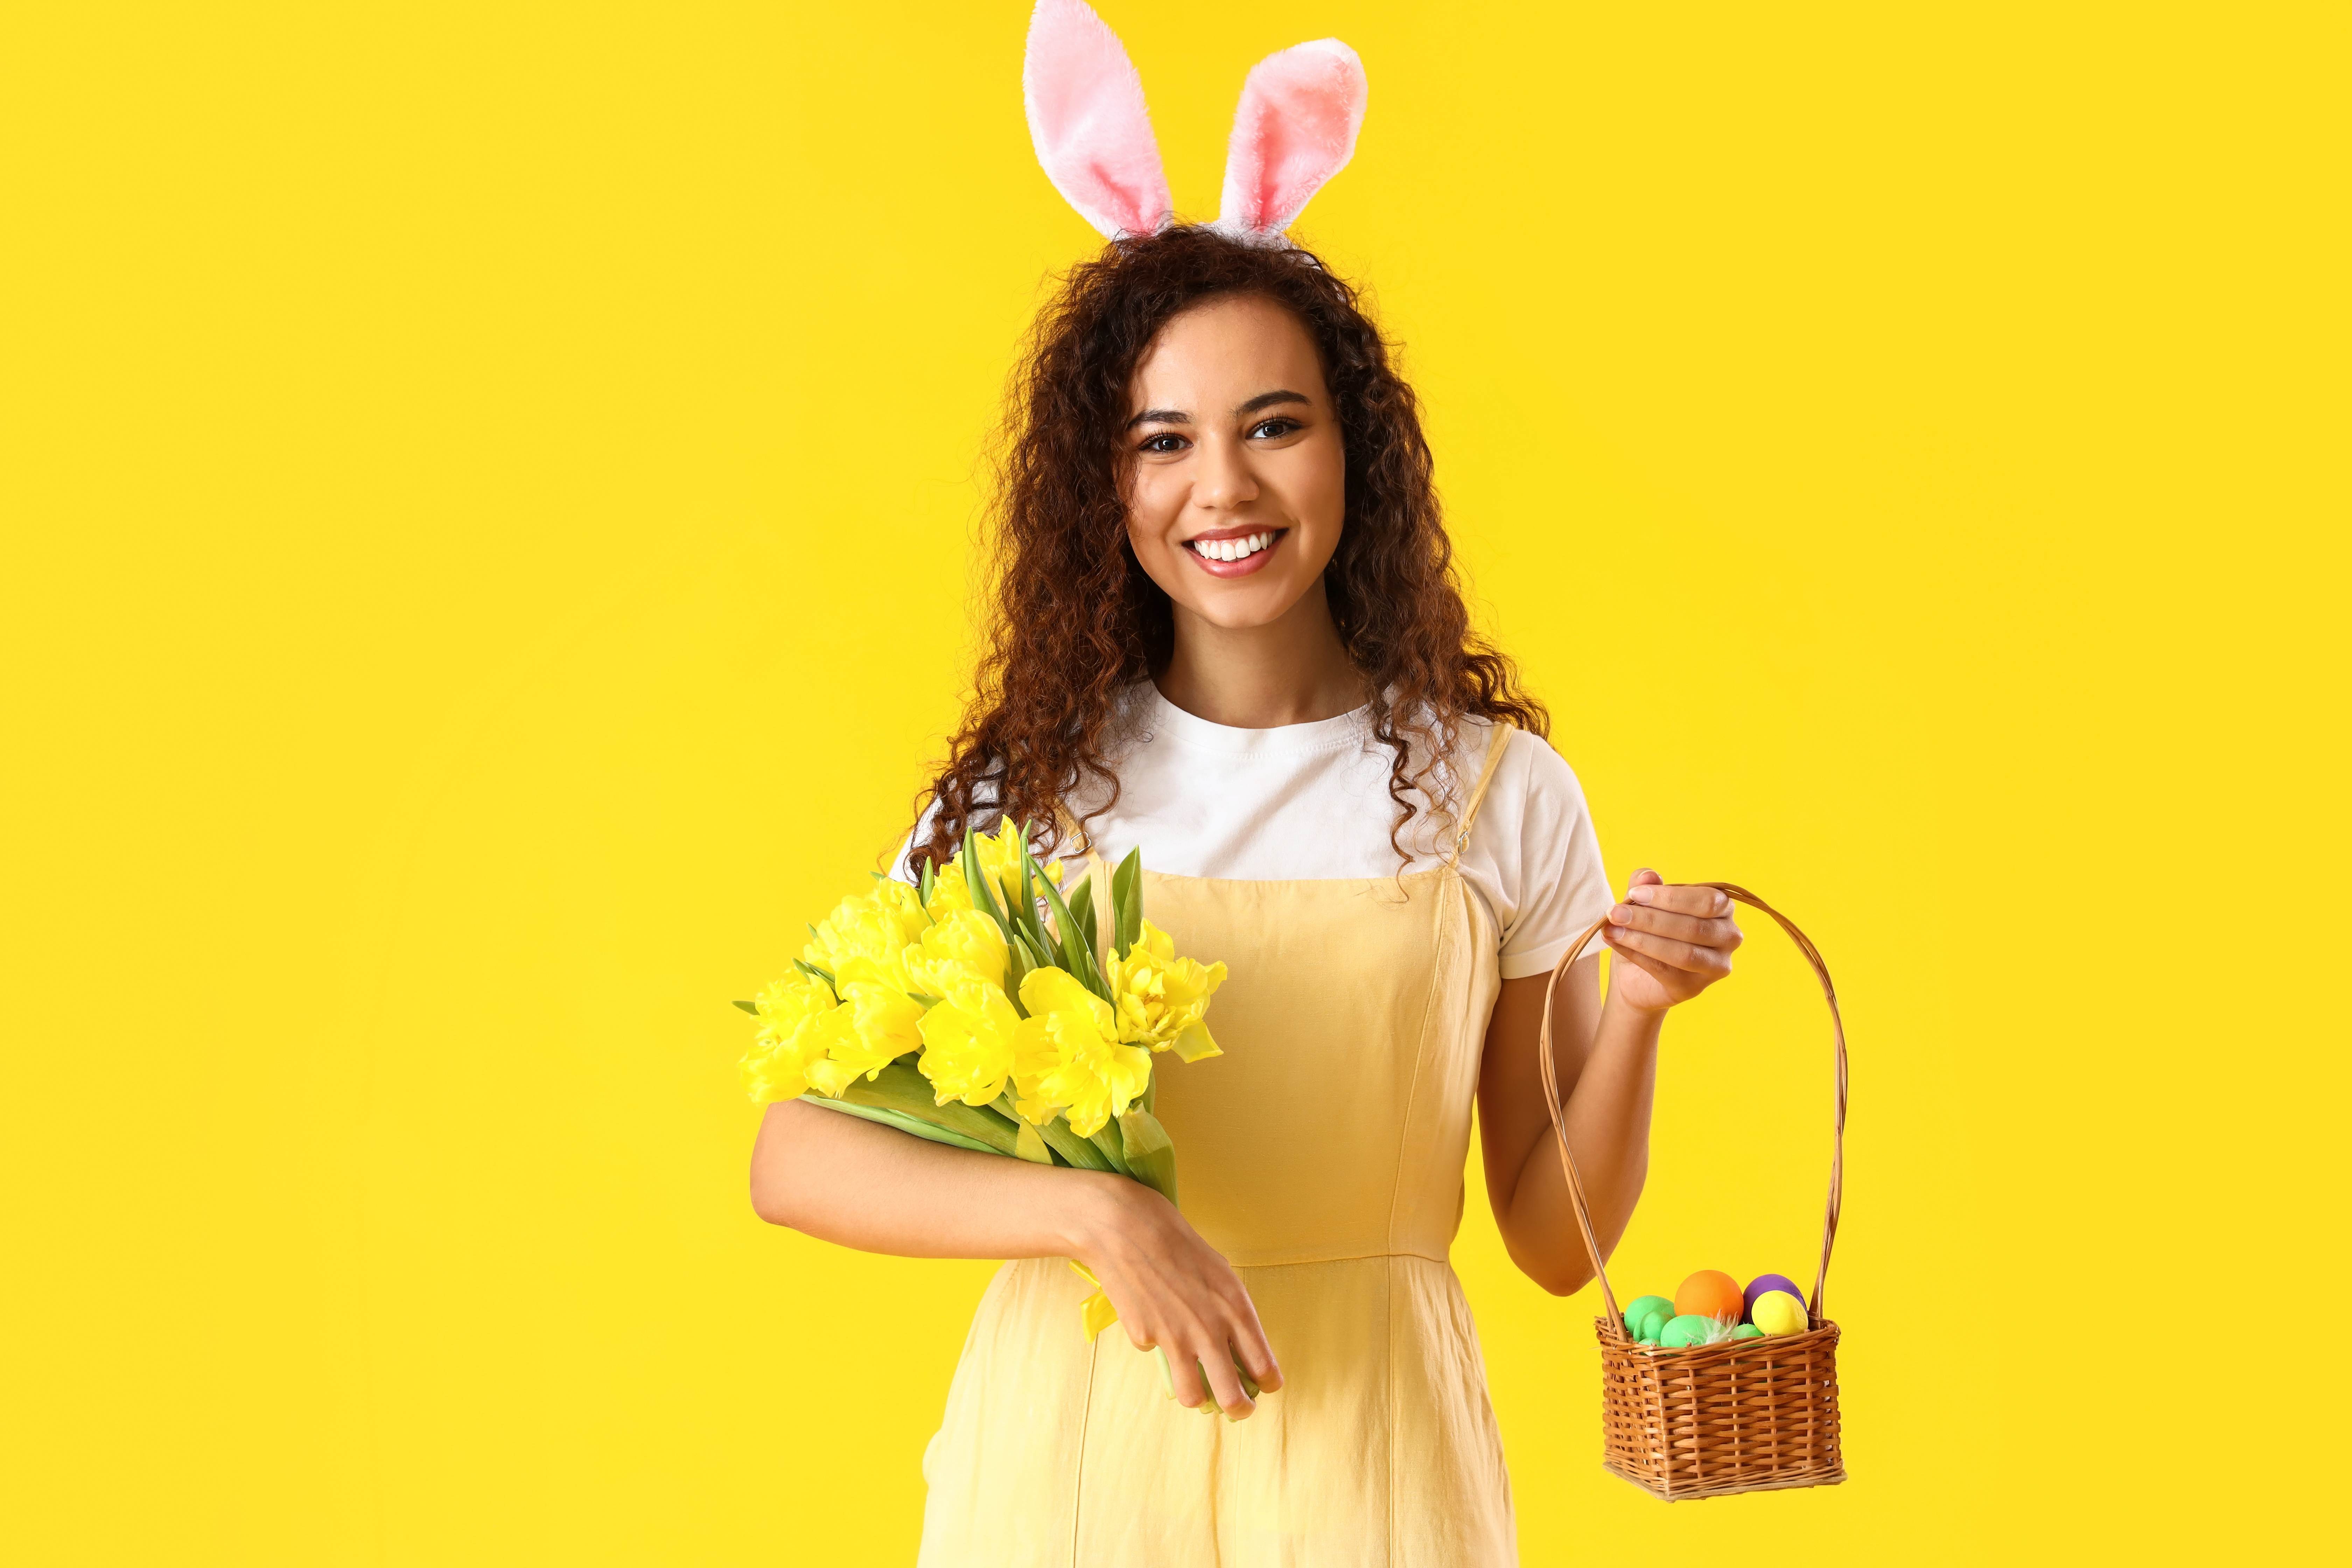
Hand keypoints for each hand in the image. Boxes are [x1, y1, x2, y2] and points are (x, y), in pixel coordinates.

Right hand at [1068, 1177, 1281, 1419]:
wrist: (1126, 1227)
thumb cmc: (1177, 1241)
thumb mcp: (1219, 1272)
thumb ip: (1230, 1310)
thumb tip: (1235, 1343)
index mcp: (1236, 1309)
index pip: (1264, 1365)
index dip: (1268, 1383)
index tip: (1265, 1386)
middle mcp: (1210, 1330)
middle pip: (1234, 1397)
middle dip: (1240, 1409)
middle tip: (1238, 1408)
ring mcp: (1176, 1338)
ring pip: (1193, 1396)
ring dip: (1197, 1395)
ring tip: (1197, 1386)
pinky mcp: (1144, 1338)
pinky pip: (1155, 1352)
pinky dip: (1155, 1342)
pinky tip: (1149, 1314)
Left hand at [1600, 869, 1742, 1014]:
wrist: (1636, 974)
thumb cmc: (1648, 930)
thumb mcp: (1643, 903)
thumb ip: (1645, 886)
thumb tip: (1648, 876)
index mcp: (1723, 908)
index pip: (1706, 900)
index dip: (1670, 897)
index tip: (1633, 894)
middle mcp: (1729, 937)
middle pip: (1694, 927)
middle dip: (1650, 918)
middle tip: (1616, 912)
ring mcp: (1716, 966)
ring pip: (1683, 952)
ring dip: (1643, 939)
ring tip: (1612, 929)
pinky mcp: (1695, 988)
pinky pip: (1666, 971)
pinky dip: (1638, 955)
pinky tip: (1615, 942)